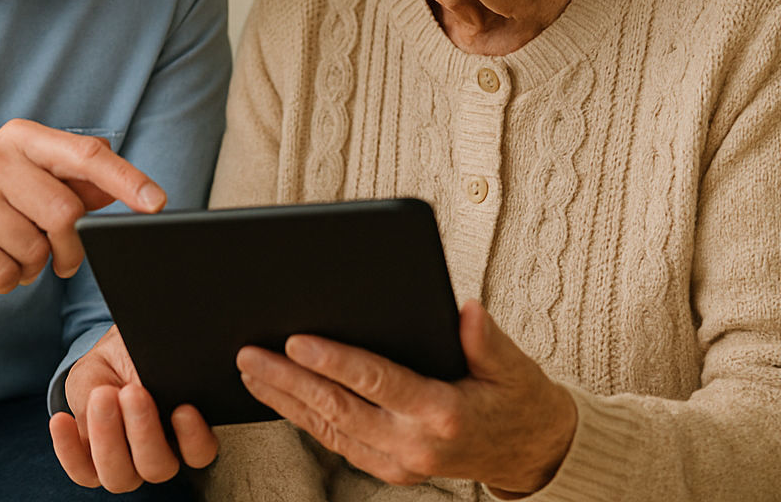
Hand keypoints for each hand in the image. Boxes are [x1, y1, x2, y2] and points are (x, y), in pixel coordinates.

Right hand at [0, 119, 165, 297]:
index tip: (157, 202)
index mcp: (20, 140)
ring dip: (33, 266)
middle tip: (63, 260)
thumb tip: (132, 189)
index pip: (85, 155)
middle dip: (71, 247)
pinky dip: (7, 281)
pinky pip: (6, 274)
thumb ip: (76, 184)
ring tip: (10, 255)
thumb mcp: (27, 184)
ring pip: (35, 249)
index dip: (126, 180)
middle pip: (65, 213)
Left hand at [50, 325, 218, 491]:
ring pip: (120, 478)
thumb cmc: (137, 355)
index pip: (199, 451)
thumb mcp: (147, 353)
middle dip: (142, 431)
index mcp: (184, 431)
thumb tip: (151, 382)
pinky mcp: (93, 466)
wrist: (110, 358)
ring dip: (107, 438)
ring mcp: (126, 465)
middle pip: (158, 467)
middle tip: (131, 392)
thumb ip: (155, 372)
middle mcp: (159, 455)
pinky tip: (62, 421)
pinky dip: (69, 450)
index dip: (194, 437)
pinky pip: (82, 473)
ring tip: (100, 397)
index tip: (182, 409)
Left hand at [235, 301, 576, 495]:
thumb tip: (466, 309)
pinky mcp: (391, 470)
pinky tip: (280, 397)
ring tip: (250, 371)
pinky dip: (305, 419)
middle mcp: (414, 445)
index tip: (296, 341)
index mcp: (442, 414)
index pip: (376, 382)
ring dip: (285, 400)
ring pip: (329, 430)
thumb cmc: (519, 399)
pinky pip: (338, 442)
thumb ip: (487, 339)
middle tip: (249, 353)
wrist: (531, 453)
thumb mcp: (513, 365)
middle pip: (338, 408)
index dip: (333, 361)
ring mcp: (400, 464)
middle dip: (288, 379)